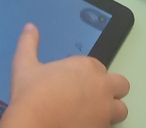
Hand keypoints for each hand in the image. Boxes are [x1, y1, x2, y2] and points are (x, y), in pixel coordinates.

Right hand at [2, 24, 129, 126]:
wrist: (32, 125)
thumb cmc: (30, 95)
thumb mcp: (24, 65)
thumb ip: (28, 43)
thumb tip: (29, 27)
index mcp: (86, 67)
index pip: (98, 66)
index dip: (87, 74)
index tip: (74, 82)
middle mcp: (101, 86)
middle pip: (120, 84)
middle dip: (110, 89)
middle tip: (92, 97)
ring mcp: (104, 110)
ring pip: (121, 109)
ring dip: (111, 109)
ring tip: (94, 114)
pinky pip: (109, 126)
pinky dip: (100, 125)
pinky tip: (85, 124)